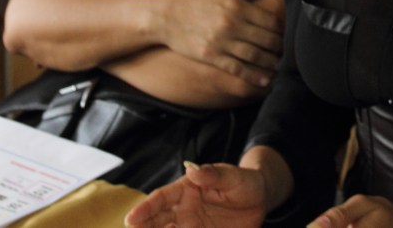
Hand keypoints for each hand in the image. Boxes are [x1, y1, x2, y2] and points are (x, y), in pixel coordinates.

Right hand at [124, 162, 266, 227]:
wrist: (261, 200)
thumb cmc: (245, 182)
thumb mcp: (234, 177)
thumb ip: (214, 175)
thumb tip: (192, 169)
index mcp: (186, 189)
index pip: (161, 199)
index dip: (145, 208)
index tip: (131, 218)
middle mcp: (183, 209)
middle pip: (156, 220)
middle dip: (142, 226)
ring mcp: (191, 226)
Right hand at [162, 0, 283, 85]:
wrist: (168, 17)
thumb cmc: (200, 3)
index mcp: (237, 6)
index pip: (270, 21)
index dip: (282, 31)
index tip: (287, 37)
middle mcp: (231, 23)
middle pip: (266, 40)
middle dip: (279, 49)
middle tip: (286, 55)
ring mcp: (220, 41)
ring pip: (254, 56)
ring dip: (271, 64)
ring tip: (279, 67)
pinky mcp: (211, 56)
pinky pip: (237, 69)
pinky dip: (253, 76)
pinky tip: (265, 80)